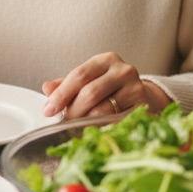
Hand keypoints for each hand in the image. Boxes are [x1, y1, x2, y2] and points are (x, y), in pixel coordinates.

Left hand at [41, 52, 171, 117]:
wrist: (145, 97)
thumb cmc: (111, 89)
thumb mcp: (89, 81)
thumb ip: (66, 84)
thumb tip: (47, 88)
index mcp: (105, 60)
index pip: (79, 75)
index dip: (61, 94)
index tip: (48, 110)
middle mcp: (123, 70)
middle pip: (90, 92)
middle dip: (72, 110)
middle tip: (63, 122)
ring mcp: (136, 87)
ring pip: (103, 110)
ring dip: (85, 121)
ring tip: (77, 127)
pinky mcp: (143, 106)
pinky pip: (116, 121)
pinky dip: (101, 128)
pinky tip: (94, 131)